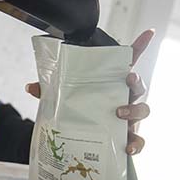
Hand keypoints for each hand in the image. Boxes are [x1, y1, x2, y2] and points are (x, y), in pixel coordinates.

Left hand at [25, 29, 154, 155]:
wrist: (80, 144)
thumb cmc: (77, 115)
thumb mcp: (61, 101)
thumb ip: (49, 92)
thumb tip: (30, 86)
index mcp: (110, 86)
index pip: (127, 63)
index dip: (139, 46)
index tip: (149, 32)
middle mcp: (124, 99)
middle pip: (140, 85)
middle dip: (137, 80)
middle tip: (127, 79)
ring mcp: (129, 119)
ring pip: (144, 110)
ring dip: (135, 110)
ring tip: (119, 114)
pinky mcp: (128, 138)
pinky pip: (140, 141)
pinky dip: (136, 145)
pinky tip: (127, 148)